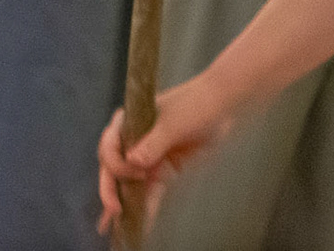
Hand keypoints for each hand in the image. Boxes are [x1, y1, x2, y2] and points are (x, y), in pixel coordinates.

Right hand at [96, 78, 235, 240]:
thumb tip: (131, 160)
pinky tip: (142, 223)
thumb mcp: (174, 123)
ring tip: (114, 228)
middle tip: (113, 211)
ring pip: (131, 184)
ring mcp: (149, 157)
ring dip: (124, 204)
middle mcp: (135, 141)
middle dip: (110, 191)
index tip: (135, 172)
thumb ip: (153, 143)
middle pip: (114, 169)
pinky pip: (151, 191)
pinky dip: (146, 206)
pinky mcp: (163, 170)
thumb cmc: (196, 104)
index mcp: (130, 123)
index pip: (109, 148)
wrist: (224, 104)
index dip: (116, 164)